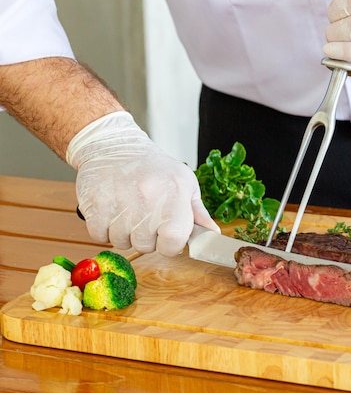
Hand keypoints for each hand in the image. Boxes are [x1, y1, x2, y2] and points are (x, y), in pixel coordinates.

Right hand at [66, 111, 219, 255]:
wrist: (113, 146)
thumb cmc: (154, 168)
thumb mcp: (184, 183)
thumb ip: (198, 212)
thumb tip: (212, 234)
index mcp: (175, 194)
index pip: (174, 242)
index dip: (170, 244)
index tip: (166, 235)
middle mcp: (148, 197)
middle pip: (146, 246)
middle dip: (146, 237)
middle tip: (143, 214)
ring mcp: (120, 201)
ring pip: (121, 243)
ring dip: (124, 233)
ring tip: (127, 208)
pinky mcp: (95, 203)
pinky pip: (100, 236)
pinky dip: (104, 229)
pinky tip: (111, 209)